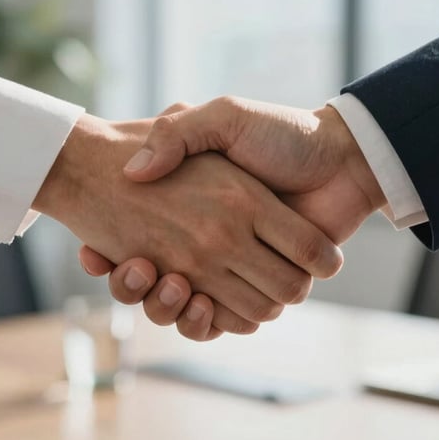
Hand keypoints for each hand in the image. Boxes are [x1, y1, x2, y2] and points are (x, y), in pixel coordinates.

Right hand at [80, 97, 384, 339]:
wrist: (341, 159)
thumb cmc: (283, 133)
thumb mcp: (225, 116)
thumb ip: (178, 132)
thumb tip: (132, 172)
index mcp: (194, 206)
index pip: (134, 241)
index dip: (113, 258)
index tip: (96, 255)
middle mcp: (209, 240)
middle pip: (152, 285)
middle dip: (137, 288)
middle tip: (138, 269)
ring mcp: (232, 267)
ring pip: (182, 309)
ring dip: (168, 308)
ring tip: (170, 283)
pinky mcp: (259, 288)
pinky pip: (223, 322)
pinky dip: (207, 323)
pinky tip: (199, 304)